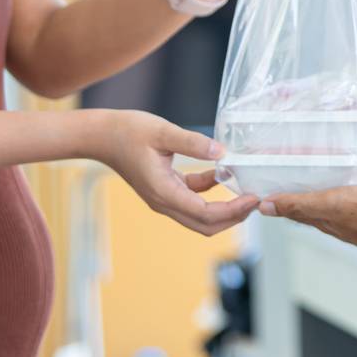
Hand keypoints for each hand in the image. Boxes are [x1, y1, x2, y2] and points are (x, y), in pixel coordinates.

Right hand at [95, 110, 258, 234]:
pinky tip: (222, 175)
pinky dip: (210, 193)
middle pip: (206, 224)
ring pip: (200, 216)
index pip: (206, 214)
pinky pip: (192, 199)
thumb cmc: (127, 132)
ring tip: (245, 191)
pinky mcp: (164, 190)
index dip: (234, 210)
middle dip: (233, 217)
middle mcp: (164, 202)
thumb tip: (221, 153)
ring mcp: (164, 198)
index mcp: (164, 193)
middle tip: (255, 200)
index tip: (254, 198)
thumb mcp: (162, 131)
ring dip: (224, 208)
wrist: (101, 136)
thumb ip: (193, 143)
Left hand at [259, 186, 356, 258]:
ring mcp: (350, 223)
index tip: (266, 190)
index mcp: (320, 220)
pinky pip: (344, 207)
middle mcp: (332, 224)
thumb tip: (265, 206)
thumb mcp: (329, 203)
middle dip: (294, 197)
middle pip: (307, 210)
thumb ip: (299, 203)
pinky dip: (336, 197)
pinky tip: (343, 189)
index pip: (291, 210)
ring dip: (315, 197)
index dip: (277, 201)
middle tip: (285, 180)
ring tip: (310, 180)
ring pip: (325, 209)